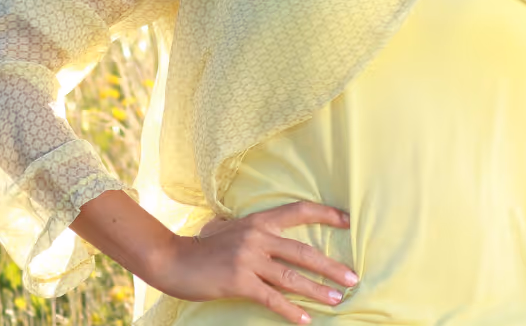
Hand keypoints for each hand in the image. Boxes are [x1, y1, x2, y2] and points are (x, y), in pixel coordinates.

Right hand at [148, 200, 358, 324]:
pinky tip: (305, 319)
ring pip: (292, 277)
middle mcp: (257, 237)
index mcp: (258, 220)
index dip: (325, 215)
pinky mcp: (239, 282)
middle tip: (353, 278)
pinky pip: (272, 298)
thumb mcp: (229, 228)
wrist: (172, 260)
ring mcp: (249, 260)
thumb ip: (250, 230)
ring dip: (317, 290)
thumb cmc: (202, 246)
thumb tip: (266, 231)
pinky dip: (291, 310)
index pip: (298, 211)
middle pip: (303, 251)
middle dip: (331, 266)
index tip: (348, 221)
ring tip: (337, 300)